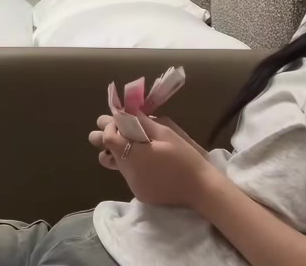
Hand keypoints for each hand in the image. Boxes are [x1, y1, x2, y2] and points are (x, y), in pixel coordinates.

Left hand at [88, 113, 214, 208]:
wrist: (201, 189)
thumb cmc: (185, 158)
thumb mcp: (166, 134)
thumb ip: (142, 122)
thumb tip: (127, 112)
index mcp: (132, 155)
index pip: (107, 138)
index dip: (110, 127)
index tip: (122, 121)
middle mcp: (127, 171)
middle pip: (104, 154)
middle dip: (108, 141)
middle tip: (123, 133)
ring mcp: (132, 185)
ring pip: (115, 165)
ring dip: (119, 153)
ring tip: (136, 147)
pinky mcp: (139, 193)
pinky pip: (129, 175)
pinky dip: (133, 166)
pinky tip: (149, 163)